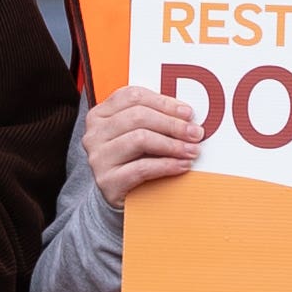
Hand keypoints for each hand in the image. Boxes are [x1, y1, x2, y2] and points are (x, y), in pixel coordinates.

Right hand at [85, 83, 203, 205]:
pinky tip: (182, 165)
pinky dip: (167, 165)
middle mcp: (95, 133)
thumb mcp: (136, 133)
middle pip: (138, 116)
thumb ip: (153, 118)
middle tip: (196, 133)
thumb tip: (187, 115)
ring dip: (173, 144)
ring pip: (140, 139)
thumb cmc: (131, 159)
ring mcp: (98, 157)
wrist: (115, 194)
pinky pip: (142, 168)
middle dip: (173, 124)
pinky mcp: (107, 181)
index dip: (164, 102)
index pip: (133, 96)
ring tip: (192, 151)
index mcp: (100, 114)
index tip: (188, 113)